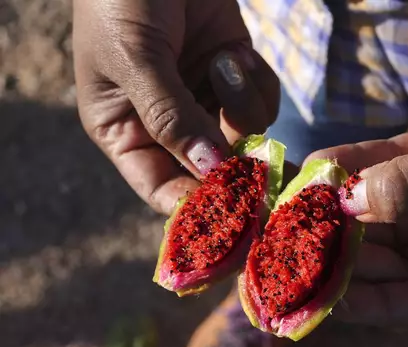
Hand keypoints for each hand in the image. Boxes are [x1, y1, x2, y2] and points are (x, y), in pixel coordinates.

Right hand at [73, 0, 279, 214]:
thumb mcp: (136, 58)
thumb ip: (171, 117)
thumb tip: (209, 172)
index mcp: (124, 130)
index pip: (160, 187)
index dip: (195, 207)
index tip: (234, 218)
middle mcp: (165, 124)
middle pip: (210, 171)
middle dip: (239, 169)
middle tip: (271, 177)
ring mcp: (202, 100)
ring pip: (242, 137)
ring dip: (245, 108)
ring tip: (228, 65)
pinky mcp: (234, 76)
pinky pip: (260, 103)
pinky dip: (257, 84)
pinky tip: (239, 54)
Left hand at [307, 1, 407, 326]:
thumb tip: (346, 205)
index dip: (376, 303)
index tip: (329, 294)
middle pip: (397, 258)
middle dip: (351, 249)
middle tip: (302, 240)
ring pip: (386, 210)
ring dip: (346, 203)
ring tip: (303, 199)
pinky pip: (386, 167)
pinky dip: (356, 165)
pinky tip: (323, 160)